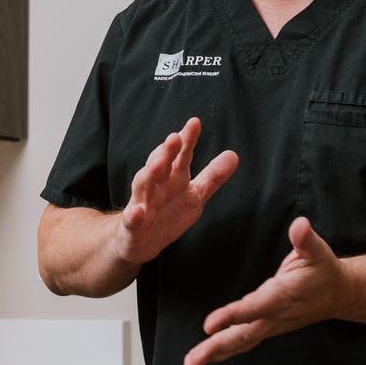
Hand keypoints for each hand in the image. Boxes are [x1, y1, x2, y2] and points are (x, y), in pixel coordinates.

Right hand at [113, 117, 237, 268]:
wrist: (140, 241)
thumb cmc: (168, 213)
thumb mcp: (195, 195)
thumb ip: (213, 177)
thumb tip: (234, 154)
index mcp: (172, 177)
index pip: (180, 155)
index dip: (187, 140)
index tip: (195, 123)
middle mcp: (155, 185)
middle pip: (160, 165)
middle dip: (166, 152)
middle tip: (175, 137)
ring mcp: (141, 203)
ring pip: (143, 185)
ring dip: (149, 174)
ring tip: (158, 164)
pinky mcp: (132, 225)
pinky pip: (131, 219)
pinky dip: (133, 215)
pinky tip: (138, 212)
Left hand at [184, 216, 350, 364]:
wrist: (338, 294)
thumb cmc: (323, 269)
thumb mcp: (317, 251)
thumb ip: (305, 239)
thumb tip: (300, 225)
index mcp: (283, 296)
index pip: (254, 307)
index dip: (232, 316)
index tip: (209, 324)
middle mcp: (275, 315)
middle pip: (242, 335)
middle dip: (215, 347)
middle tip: (191, 361)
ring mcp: (271, 325)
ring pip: (240, 342)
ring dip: (215, 353)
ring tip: (191, 363)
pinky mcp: (267, 328)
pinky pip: (243, 342)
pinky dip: (224, 351)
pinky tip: (207, 356)